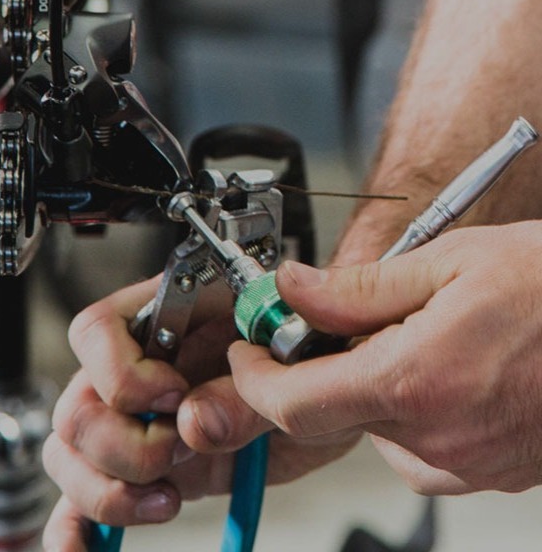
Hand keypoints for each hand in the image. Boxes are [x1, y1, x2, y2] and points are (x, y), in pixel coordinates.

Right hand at [42, 275, 360, 550]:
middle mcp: (141, 366)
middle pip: (78, 406)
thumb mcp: (291, 367)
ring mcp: (138, 419)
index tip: (175, 394)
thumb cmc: (309, 357)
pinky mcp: (145, 467)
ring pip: (71, 454)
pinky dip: (80, 527)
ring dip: (109, 490)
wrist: (326, 395)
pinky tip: (86, 549)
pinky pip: (85, 499)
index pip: (98, 330)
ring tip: (170, 497)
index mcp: (170, 317)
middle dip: (125, 444)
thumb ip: (244, 392)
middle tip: (182, 448)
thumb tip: (195, 424)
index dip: (125, 371)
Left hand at [229, 221, 541, 495]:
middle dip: (319, 366)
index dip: (256, 378)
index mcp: (416, 381)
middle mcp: (437, 438)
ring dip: (372, 380)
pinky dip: (409, 403)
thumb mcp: (445, 262)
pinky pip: (416, 442)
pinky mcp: (485, 473)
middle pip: (332, 411)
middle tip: (339, 320)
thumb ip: (355, 286)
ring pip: (374, 423)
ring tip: (416, 334)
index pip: (295, 402)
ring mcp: (464, 464)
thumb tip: (291, 288)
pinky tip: (445, 366)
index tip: (249, 351)